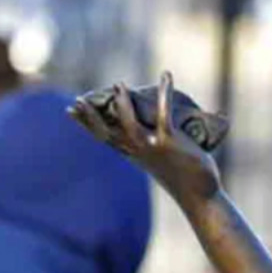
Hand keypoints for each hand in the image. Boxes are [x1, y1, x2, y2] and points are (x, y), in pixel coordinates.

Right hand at [68, 73, 220, 202]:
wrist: (201, 195)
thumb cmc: (182, 175)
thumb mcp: (161, 159)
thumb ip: (151, 143)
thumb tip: (150, 125)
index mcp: (133, 154)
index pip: (104, 138)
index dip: (86, 124)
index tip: (69, 110)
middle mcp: (139, 151)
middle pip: (108, 133)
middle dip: (91, 117)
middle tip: (79, 99)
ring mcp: (153, 147)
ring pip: (130, 124)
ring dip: (123, 104)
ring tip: (119, 85)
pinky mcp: (170, 143)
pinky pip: (164, 113)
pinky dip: (164, 92)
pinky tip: (166, 76)